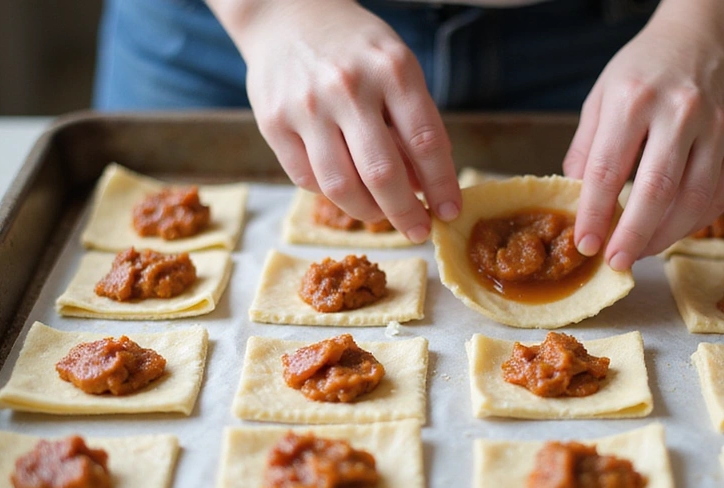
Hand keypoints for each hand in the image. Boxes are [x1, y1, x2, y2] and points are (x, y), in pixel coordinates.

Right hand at [211, 0, 460, 242]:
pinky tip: (346, 188)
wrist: (287, 13)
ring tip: (382, 215)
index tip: (450, 212)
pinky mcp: (273, 123)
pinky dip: (332, 195)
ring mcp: (307, 106)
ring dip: (368, 212)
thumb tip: (424, 187)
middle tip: (418, 230)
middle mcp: (348, 87)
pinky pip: (308, 180)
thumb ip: (413, 123)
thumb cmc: (355, 49)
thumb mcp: (397, 68)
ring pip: (342, 187)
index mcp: (392, 69)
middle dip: (406, 213)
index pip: (426, 142)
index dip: (442, 186)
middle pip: (383, 174)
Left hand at [563, 0, 723, 269]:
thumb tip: (576, 201)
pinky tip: (672, 231)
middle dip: (632, 236)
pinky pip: (719, 197)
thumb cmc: (648, 68)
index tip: (584, 244)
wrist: (710, 36)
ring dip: (664, 237)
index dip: (594, 214)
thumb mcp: (602, 96)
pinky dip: (694, 223)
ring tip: (641, 252)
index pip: (607, 170)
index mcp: (634, 99)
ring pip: (693, 201)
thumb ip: (586, 149)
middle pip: (655, 191)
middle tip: (616, 262)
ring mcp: (717, 128)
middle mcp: (680, 112)